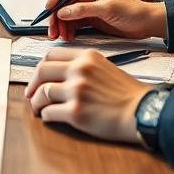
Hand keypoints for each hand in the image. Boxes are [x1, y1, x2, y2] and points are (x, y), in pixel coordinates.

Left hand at [24, 48, 151, 143]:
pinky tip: (50, 118)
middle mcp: (79, 70)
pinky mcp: (75, 112)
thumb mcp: (105, 68)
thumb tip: (59, 75)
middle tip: (31, 94)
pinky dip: (46, 116)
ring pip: (41, 93)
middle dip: (32, 84)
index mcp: (86, 57)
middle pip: (41, 71)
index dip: (39, 68)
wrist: (143, 111)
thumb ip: (83, 67)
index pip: (50, 55)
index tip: (38, 77)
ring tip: (39, 109)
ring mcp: (76, 90)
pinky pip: (48, 113)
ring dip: (36, 103)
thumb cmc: (127, 94)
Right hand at [45, 0, 165, 41]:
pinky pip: (73, 24)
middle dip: (55, 16)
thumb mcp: (107, 8)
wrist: (146, 24)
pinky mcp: (90, 19)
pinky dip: (68, 30)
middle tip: (52, 29)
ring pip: (66, 15)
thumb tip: (63, 12)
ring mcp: (87, 7)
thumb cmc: (132, 10)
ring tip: (60, 36)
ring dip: (60, 25)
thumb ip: (83, 9)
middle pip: (63, 2)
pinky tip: (68, 36)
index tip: (49, 8)